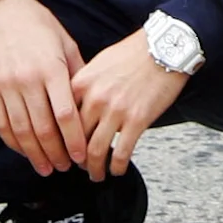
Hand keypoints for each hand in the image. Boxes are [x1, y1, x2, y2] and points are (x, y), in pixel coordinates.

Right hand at [0, 0, 89, 177]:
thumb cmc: (38, 25)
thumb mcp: (65, 43)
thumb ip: (78, 74)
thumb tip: (92, 102)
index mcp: (51, 69)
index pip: (65, 115)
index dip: (74, 141)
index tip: (82, 157)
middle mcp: (27, 80)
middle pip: (43, 129)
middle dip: (56, 153)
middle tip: (66, 167)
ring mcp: (5, 86)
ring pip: (21, 131)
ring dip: (35, 154)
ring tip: (47, 167)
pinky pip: (1, 123)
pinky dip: (13, 142)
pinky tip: (24, 151)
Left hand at [69, 28, 191, 179]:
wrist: (164, 48)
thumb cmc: (134, 53)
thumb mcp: (99, 63)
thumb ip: (84, 85)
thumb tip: (75, 106)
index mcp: (82, 83)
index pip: (60, 118)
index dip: (58, 138)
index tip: (60, 148)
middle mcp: (95, 98)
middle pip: (75, 138)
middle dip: (74, 158)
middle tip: (76, 166)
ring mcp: (116, 110)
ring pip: (95, 151)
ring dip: (94, 168)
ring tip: (96, 174)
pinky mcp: (137, 120)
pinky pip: (121, 152)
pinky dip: (116, 167)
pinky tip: (117, 170)